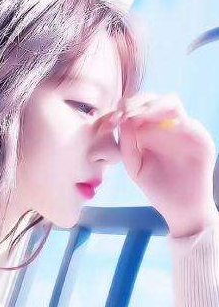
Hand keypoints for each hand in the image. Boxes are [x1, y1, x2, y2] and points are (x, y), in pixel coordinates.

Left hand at [107, 93, 217, 237]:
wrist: (181, 206)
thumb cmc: (156, 187)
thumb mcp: (134, 166)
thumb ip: (127, 144)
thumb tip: (122, 119)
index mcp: (148, 132)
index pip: (135, 110)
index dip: (120, 111)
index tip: (108, 122)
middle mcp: (165, 126)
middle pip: (150, 100)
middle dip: (134, 103)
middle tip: (120, 113)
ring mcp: (182, 128)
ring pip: (168, 101)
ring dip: (149, 104)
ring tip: (133, 114)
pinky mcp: (197, 135)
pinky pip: (183, 117)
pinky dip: (165, 114)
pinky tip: (150, 122)